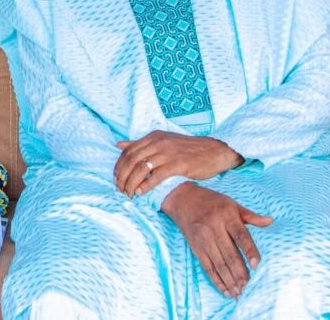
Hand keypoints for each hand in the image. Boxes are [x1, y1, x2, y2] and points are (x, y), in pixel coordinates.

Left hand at [115, 131, 241, 197]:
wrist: (213, 151)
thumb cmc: (187, 149)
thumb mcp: (162, 141)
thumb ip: (140, 144)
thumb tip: (119, 145)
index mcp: (153, 137)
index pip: (128, 151)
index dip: (118, 166)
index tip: (116, 179)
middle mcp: (158, 143)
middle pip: (131, 160)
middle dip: (122, 177)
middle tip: (120, 189)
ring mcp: (168, 153)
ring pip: (141, 168)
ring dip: (131, 183)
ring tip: (129, 193)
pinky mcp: (178, 164)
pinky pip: (157, 176)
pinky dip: (146, 185)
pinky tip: (141, 192)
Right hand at [162, 183, 272, 297]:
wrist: (182, 199)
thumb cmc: (211, 201)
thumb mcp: (231, 204)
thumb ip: (250, 216)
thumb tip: (270, 221)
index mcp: (227, 217)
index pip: (240, 236)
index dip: (249, 251)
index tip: (257, 265)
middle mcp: (214, 229)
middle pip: (229, 254)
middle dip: (239, 273)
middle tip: (249, 287)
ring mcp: (204, 240)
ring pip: (219, 264)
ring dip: (229, 280)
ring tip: (239, 293)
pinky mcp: (196, 248)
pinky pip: (207, 267)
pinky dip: (216, 280)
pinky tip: (226, 290)